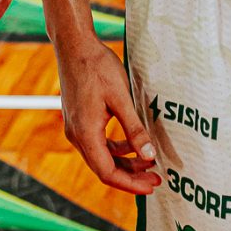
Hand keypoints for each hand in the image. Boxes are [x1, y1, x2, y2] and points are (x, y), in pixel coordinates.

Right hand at [57, 36, 159, 195]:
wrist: (74, 45)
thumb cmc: (96, 66)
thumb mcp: (121, 98)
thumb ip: (134, 129)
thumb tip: (149, 155)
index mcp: (85, 133)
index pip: (108, 172)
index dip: (131, 183)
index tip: (151, 185)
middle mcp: (77, 135)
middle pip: (104, 168)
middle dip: (131, 175)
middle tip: (155, 177)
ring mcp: (76, 128)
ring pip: (101, 156)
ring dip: (124, 162)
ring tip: (148, 162)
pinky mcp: (79, 120)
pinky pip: (98, 143)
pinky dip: (116, 149)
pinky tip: (131, 144)